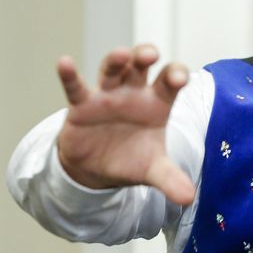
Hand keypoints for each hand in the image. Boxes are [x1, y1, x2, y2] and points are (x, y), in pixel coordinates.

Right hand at [56, 44, 194, 204]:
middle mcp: (133, 93)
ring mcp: (107, 96)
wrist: (97, 170)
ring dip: (116, 60)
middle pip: (140, 67)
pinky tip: (64, 62)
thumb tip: (188, 198)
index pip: (169, 82)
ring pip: (112, 70)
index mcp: (156, 103)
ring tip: (120, 54)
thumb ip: (170, 179)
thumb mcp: (153, 170)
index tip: (181, 78)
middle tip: (151, 55)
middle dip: (144, 56)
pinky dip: (69, 75)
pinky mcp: (81, 105)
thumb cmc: (131, 158)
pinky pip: (75, 87)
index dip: (176, 75)